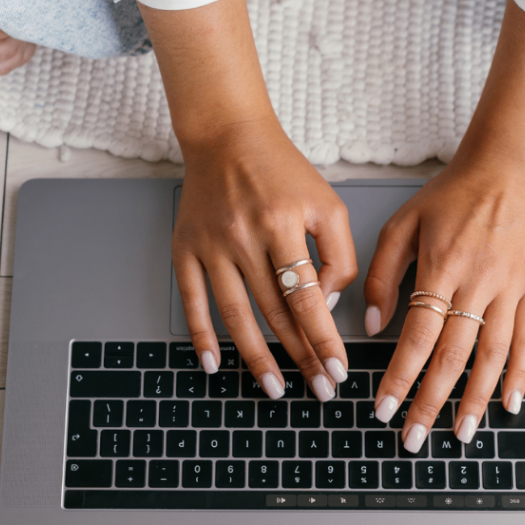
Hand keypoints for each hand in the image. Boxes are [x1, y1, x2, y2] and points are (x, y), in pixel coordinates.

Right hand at [172, 118, 357, 398]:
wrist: (227, 136)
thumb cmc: (281, 171)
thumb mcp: (327, 203)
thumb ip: (339, 253)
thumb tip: (326, 303)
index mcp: (282, 223)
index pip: (307, 297)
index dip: (323, 339)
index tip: (336, 370)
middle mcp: (243, 236)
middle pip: (274, 312)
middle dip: (299, 356)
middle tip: (317, 388)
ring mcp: (210, 244)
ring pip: (235, 315)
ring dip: (256, 357)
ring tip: (274, 387)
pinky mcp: (185, 248)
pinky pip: (192, 300)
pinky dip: (201, 335)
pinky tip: (213, 363)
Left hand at [365, 163, 524, 451]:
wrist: (508, 168)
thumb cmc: (450, 195)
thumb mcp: (401, 224)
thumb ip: (381, 274)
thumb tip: (369, 325)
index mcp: (440, 266)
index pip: (417, 335)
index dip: (400, 377)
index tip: (383, 408)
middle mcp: (478, 281)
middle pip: (452, 355)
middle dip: (430, 402)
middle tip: (413, 439)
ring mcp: (511, 287)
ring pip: (492, 355)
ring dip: (475, 399)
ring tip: (460, 434)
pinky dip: (519, 375)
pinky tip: (509, 404)